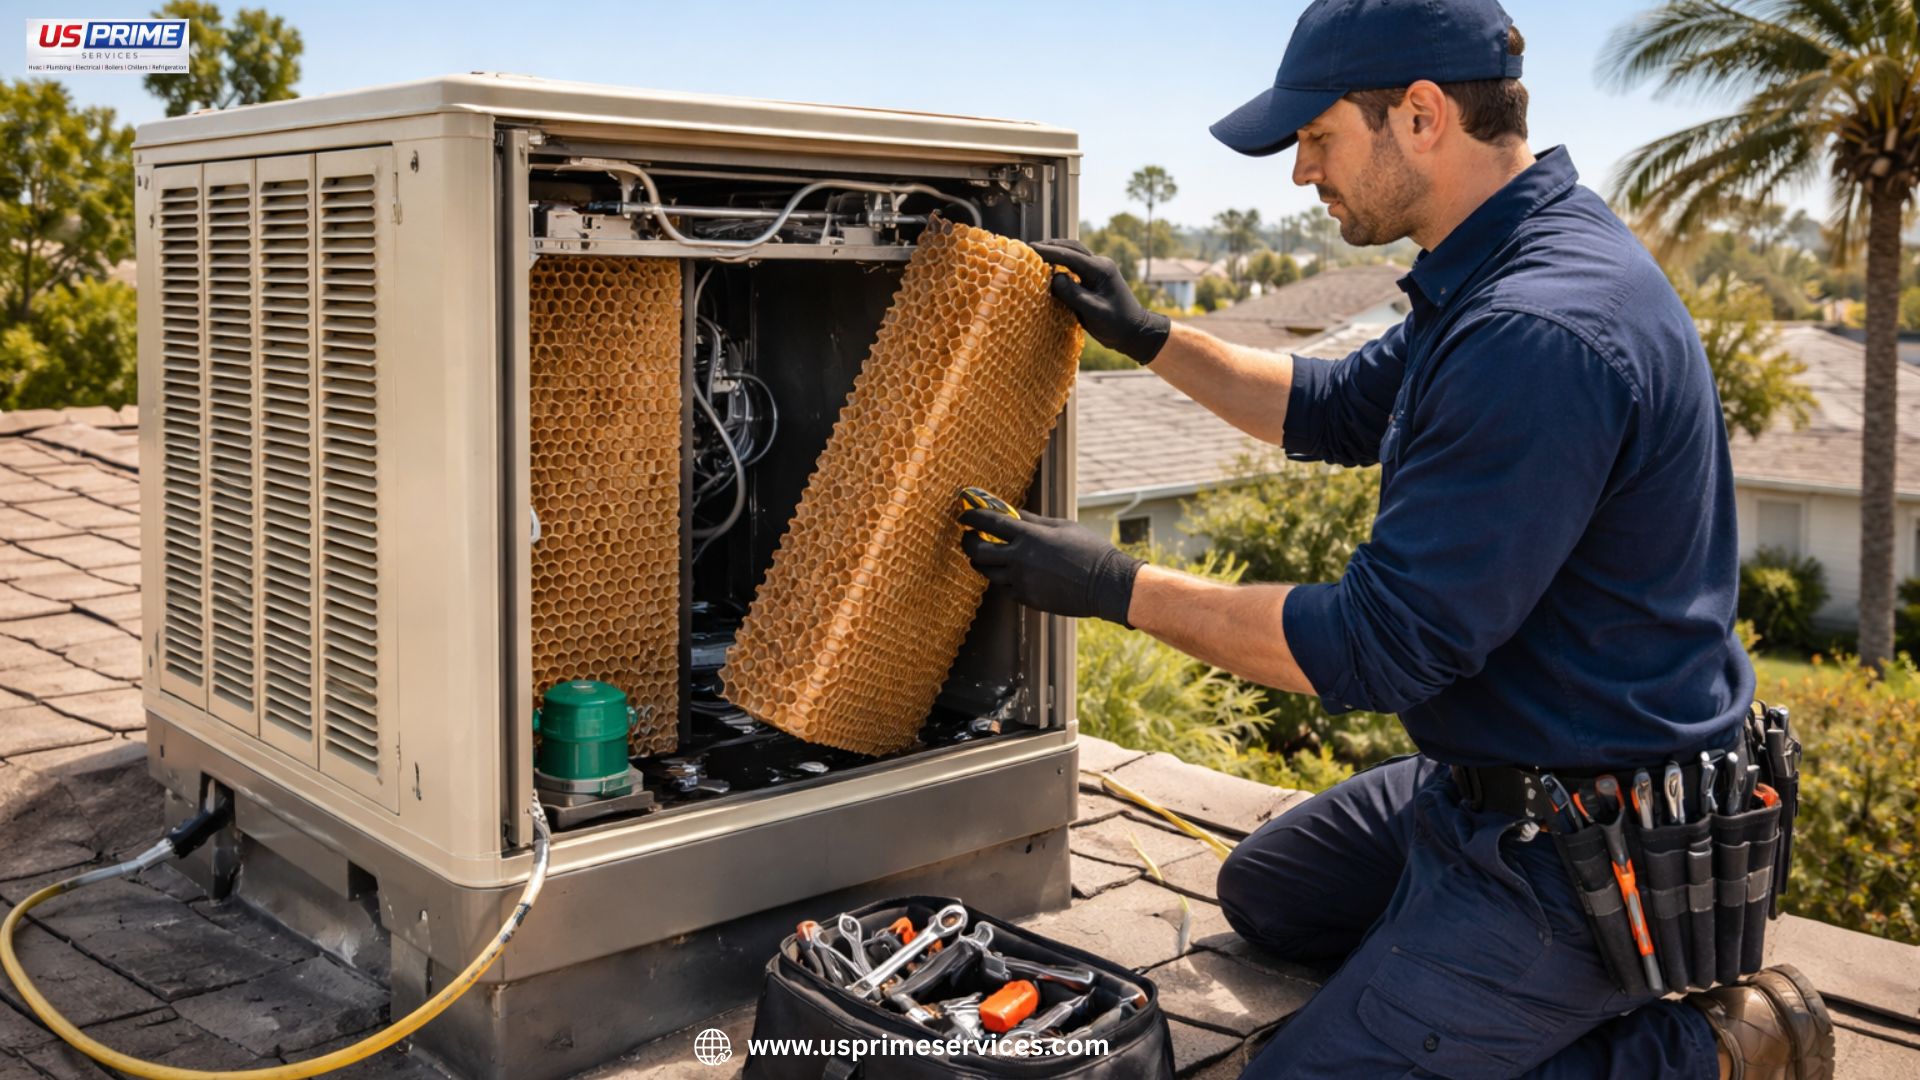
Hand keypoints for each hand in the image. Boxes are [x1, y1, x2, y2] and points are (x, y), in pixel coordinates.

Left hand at [959, 508, 1143, 625]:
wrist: (1105, 584)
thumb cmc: (1088, 550)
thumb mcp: (1061, 526)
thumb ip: (1032, 521)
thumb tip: (1011, 513)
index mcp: (1029, 536)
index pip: (989, 522)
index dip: (972, 518)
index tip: (964, 517)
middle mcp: (1020, 559)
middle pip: (979, 552)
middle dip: (969, 543)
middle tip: (969, 538)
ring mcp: (1022, 582)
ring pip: (988, 573)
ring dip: (983, 563)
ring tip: (987, 556)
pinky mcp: (1027, 599)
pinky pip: (1006, 588)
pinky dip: (1005, 579)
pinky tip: (1012, 572)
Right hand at [1030, 239, 1170, 364]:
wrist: (1135, 331)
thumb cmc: (1116, 324)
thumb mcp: (1093, 312)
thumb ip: (1073, 294)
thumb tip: (1054, 277)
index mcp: (1100, 270)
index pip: (1070, 256)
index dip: (1049, 252)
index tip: (1030, 249)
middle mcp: (1100, 264)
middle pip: (1072, 248)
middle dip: (1050, 246)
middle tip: (1029, 248)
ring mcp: (1099, 270)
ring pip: (1074, 253)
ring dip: (1056, 251)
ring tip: (1036, 253)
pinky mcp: (1095, 278)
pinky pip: (1076, 265)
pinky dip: (1062, 261)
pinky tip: (1050, 266)